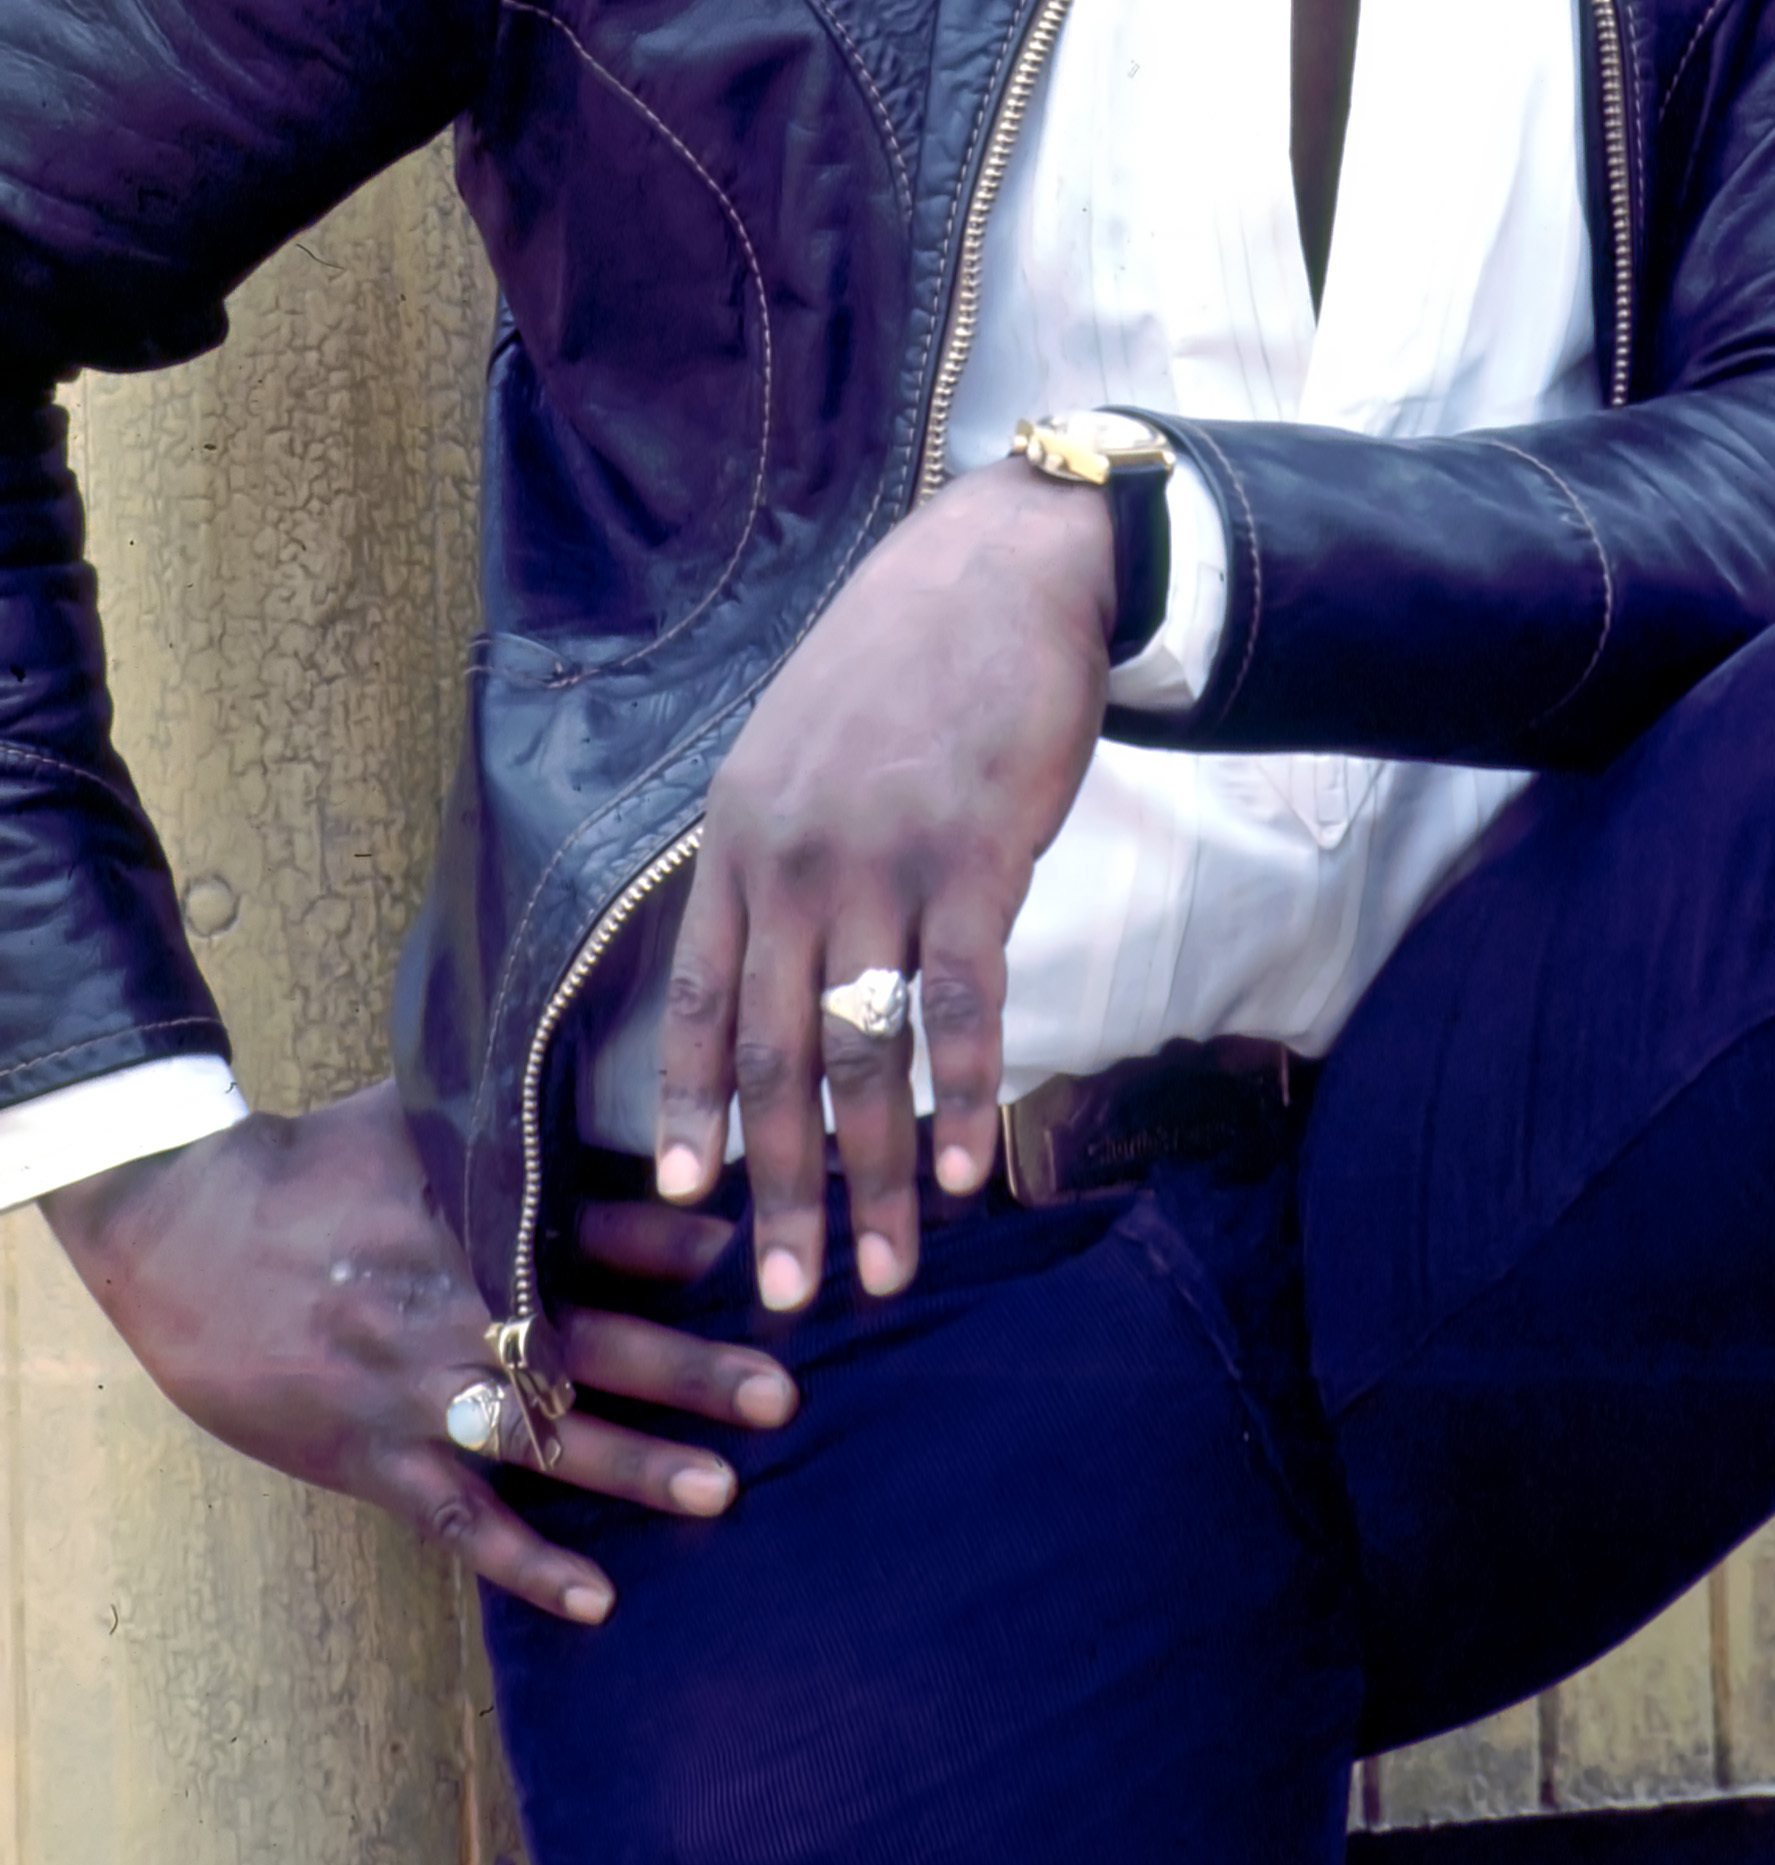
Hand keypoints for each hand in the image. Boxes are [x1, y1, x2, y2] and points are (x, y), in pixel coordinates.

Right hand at [41, 1080, 796, 1624]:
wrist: (187, 1231)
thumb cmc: (320, 1162)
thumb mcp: (423, 1112)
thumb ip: (515, 1113)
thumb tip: (604, 1070)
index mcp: (475, 1216)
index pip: (589, 1224)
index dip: (671, 1239)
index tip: (748, 1253)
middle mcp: (459, 1304)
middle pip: (590, 1342)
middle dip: (689, 1371)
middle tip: (780, 1393)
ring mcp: (415, 1389)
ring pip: (542, 1438)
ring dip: (634, 1467)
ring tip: (720, 1491)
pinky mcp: (372, 1455)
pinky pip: (461, 1521)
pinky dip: (528, 1564)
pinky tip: (596, 1600)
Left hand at [654, 455, 1115, 1312]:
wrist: (1001, 569)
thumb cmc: (907, 664)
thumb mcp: (801, 748)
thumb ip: (782, 854)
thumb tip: (777, 959)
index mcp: (739, 837)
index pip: (694, 998)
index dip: (686, 1106)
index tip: (683, 1196)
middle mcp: (792, 860)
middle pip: (771, 1056)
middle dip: (782, 1189)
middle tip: (791, 1294)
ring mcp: (879, 862)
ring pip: (862, 1052)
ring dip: (877, 1176)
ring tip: (883, 1269)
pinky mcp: (972, 858)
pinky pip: (959, 1005)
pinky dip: (962, 1097)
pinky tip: (970, 1172)